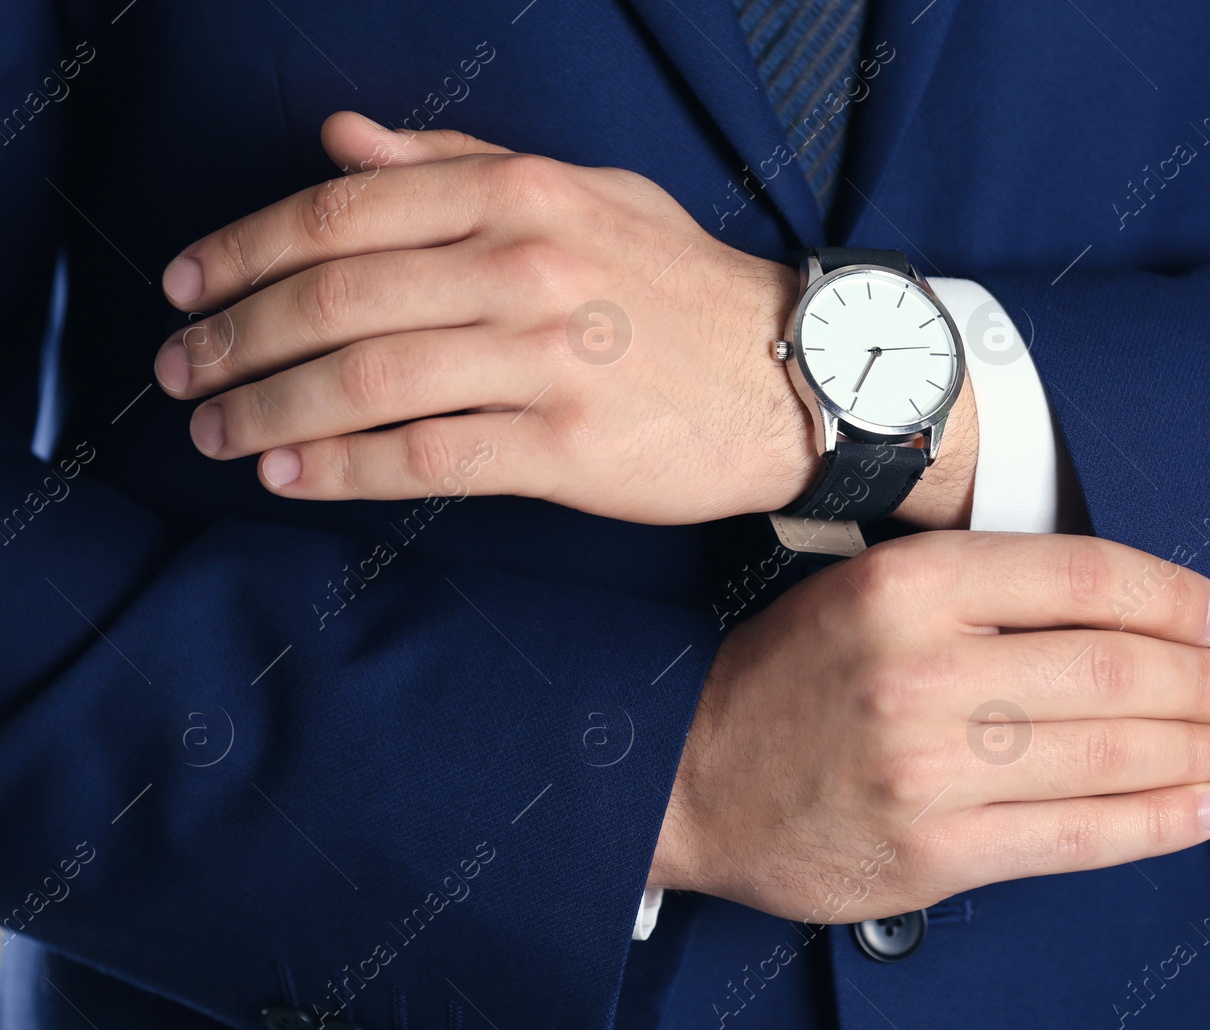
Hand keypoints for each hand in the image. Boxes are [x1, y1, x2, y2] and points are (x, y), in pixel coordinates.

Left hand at [154, 112, 976, 526]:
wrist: (797, 376)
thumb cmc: (683, 287)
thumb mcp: (583, 193)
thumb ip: (459, 165)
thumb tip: (341, 142)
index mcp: (521, 194)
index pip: (344, 213)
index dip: (244, 250)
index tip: (185, 285)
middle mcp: (526, 267)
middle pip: (336, 300)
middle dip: (235, 340)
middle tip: (180, 372)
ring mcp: (546, 359)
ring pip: (365, 382)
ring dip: (267, 411)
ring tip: (214, 432)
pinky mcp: (566, 446)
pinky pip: (423, 458)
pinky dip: (340, 469)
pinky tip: (288, 475)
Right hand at [651, 531, 1209, 923]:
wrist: (688, 777)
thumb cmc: (783, 681)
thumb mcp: (864, 589)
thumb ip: (978, 589)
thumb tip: (1117, 611)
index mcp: (909, 586)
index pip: (1083, 576)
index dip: (1170, 596)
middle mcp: (922, 669)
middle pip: (1111, 669)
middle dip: (1200, 680)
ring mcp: (930, 768)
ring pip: (1108, 753)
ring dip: (1195, 750)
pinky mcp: (936, 851)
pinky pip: (1078, 836)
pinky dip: (1156, 822)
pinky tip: (1201, 809)